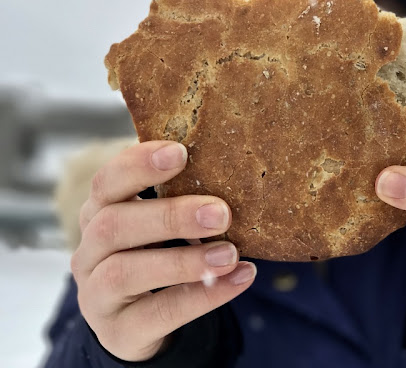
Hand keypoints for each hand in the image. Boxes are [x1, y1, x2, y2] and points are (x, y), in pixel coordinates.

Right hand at [70, 141, 255, 361]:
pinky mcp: (118, 330)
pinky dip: (203, 296)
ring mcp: (96, 294)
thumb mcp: (157, 225)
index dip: (138, 165)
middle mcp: (89, 251)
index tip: (180, 153)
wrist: (138, 322)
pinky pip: (158, 313)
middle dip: (169, 216)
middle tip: (221, 213)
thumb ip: (180, 199)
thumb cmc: (154, 255)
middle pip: (113, 225)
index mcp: (99, 213)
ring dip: (183, 261)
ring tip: (230, 254)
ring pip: (126, 272)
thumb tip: (237, 174)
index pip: (106, 182)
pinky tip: (239, 278)